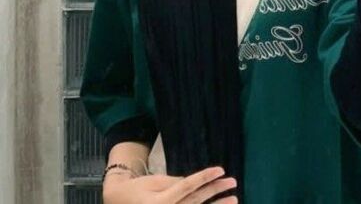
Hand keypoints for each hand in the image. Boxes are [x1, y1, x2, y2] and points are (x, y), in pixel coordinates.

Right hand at [103, 165, 237, 203]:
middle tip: (233, 182)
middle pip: (196, 201)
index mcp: (161, 202)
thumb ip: (174, 183)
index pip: (188, 186)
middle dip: (216, 191)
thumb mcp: (153, 182)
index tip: (221, 169)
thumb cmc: (136, 190)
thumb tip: (195, 183)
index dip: (205, 177)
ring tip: (234, 199)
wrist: (118, 203)